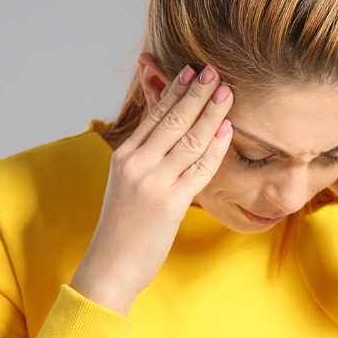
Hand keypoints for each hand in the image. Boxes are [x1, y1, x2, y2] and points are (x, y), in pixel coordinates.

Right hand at [70, 66, 233, 314]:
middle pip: (173, 120)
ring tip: (227, 93)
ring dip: (211, 113)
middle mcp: (137, 164)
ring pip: (189, 139)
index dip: (176, 91)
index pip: (154, 115)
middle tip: (216, 72)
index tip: (193, 71)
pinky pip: (199, 169)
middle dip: (197, 94)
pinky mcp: (171, 203)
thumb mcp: (126, 185)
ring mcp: (154, 182)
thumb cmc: (122, 228)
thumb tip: (163, 138)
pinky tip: (227, 130)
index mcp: (124, 156)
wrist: (110, 265)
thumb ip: (144, 159)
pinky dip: (215, 147)